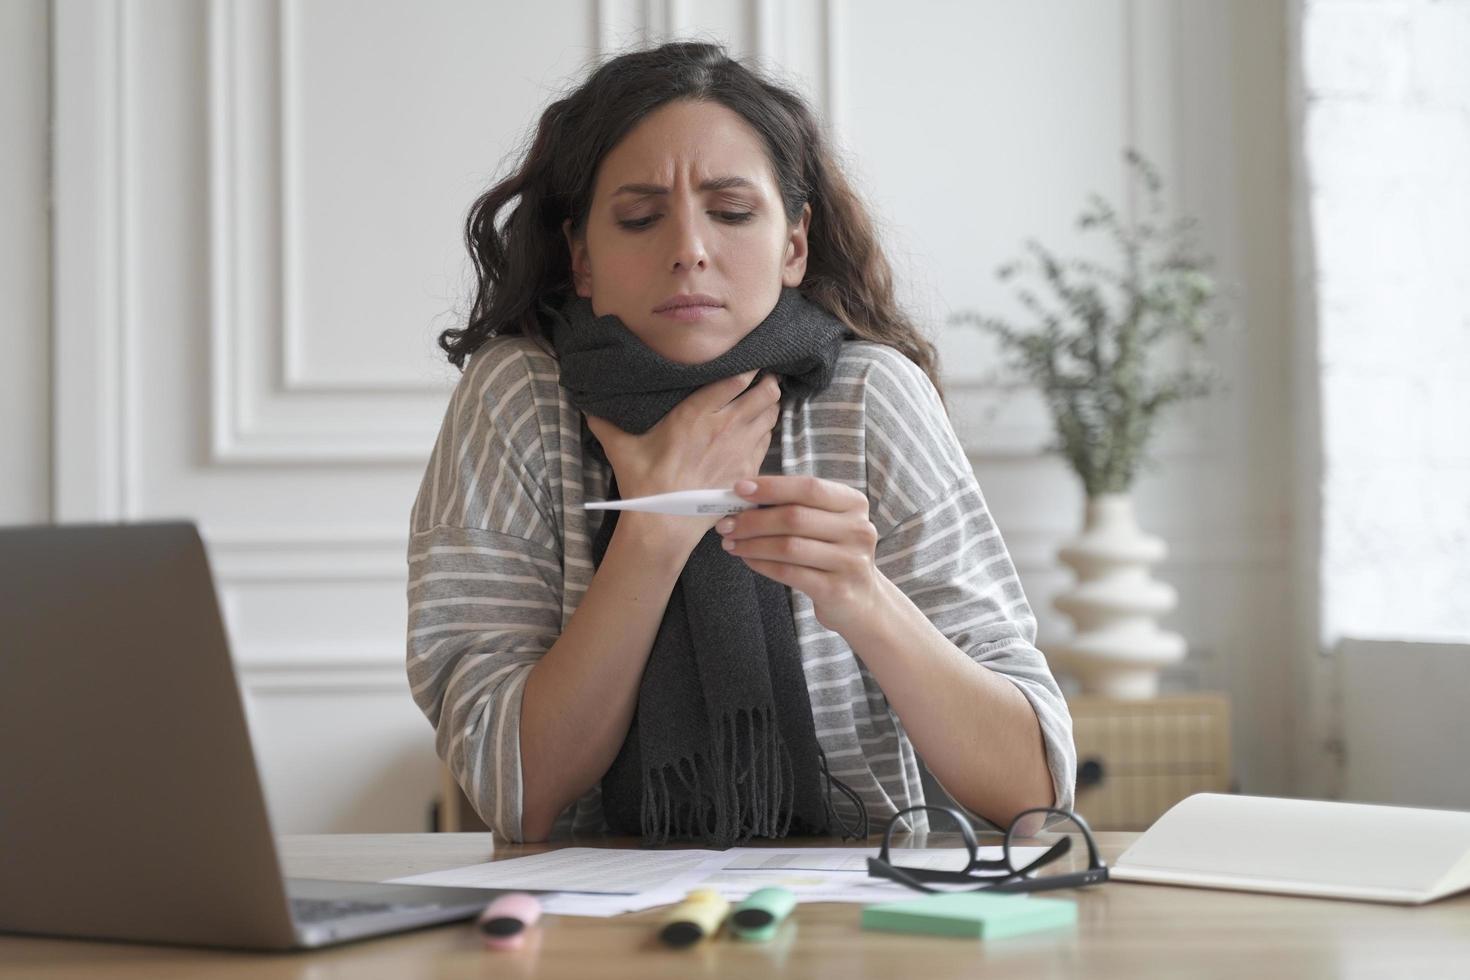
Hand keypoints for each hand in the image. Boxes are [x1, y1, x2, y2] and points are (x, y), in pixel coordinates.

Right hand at [585, 370, 782, 538]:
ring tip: (768, 399)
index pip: (735, 379)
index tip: (750, 363)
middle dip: (768, 384)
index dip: (748, 368)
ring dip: (771, 406)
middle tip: (766, 379)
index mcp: (695, 414)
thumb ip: (605, 421)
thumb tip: (587, 403)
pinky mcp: (748, 471)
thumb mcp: (619, 447)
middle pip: (762, 394)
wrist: (664, 523)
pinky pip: (767, 442)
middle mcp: (723, 427)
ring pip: (770, 416)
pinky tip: (762, 429)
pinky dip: (768, 432)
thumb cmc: (643, 483)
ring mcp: (739, 450)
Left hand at [715, 475, 883, 636]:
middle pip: (794, 517)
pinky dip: (761, 564)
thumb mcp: (826, 523)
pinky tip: (748, 559)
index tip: (739, 489)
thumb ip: (794, 506)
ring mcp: (850, 561)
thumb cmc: (832, 553)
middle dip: (753, 519)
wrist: (861, 600)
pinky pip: (788, 572)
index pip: (809, 488)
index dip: (771, 487)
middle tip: (726, 523)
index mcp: (853, 503)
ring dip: (752, 543)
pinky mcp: (836, 589)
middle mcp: (858, 530)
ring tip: (730, 543)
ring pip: (788, 547)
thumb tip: (743, 496)